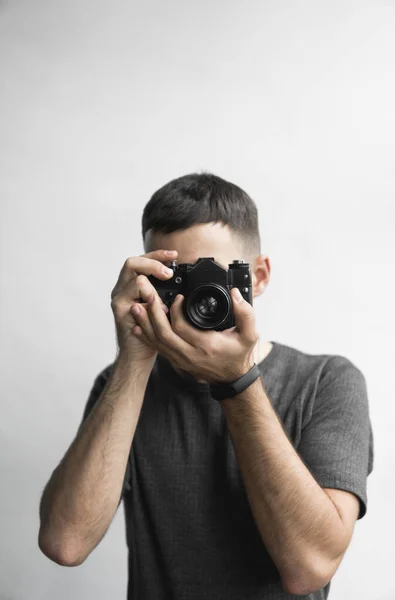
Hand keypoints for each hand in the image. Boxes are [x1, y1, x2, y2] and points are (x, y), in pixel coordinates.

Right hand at [110, 249, 176, 364]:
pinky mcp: (120, 311)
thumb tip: (182, 279)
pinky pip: (136, 300)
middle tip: (169, 274)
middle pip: (132, 262)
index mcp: (131, 283)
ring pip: (136, 280)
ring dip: (153, 287)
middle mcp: (122, 288)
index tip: (174, 255)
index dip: (157, 255)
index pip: (141, 259)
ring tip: (161, 300)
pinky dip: (150, 304)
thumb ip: (164, 290)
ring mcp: (119, 299)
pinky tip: (158, 312)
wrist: (139, 353)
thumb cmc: (152, 330)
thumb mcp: (160, 305)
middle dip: (153, 264)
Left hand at [130, 286, 258, 382]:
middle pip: (163, 334)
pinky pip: (157, 348)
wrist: (232, 379)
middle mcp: (189, 355)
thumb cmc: (239, 355)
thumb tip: (235, 294)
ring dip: (144, 324)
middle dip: (152, 314)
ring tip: (136, 307)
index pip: (182, 327)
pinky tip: (137, 325)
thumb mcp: (250, 335)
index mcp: (205, 346)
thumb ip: (246, 313)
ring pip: (157, 342)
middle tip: (147, 296)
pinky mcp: (175, 361)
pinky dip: (146, 335)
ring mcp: (180, 360)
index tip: (177, 296)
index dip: (175, 310)